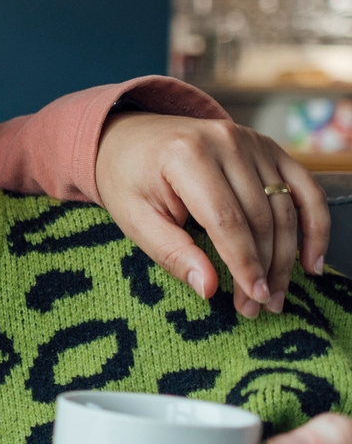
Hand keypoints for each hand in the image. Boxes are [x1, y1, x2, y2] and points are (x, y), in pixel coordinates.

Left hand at [95, 113, 326, 318]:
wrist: (130, 136)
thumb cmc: (128, 180)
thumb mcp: (133, 217)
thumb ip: (171, 252)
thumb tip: (208, 288)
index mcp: (187, 156)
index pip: (226, 220)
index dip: (244, 264)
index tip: (253, 299)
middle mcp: (226, 142)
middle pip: (261, 217)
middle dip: (264, 268)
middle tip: (260, 307)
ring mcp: (252, 141)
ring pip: (285, 209)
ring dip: (286, 257)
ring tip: (277, 295)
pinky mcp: (269, 148)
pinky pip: (304, 188)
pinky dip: (315, 225)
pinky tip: (311, 262)